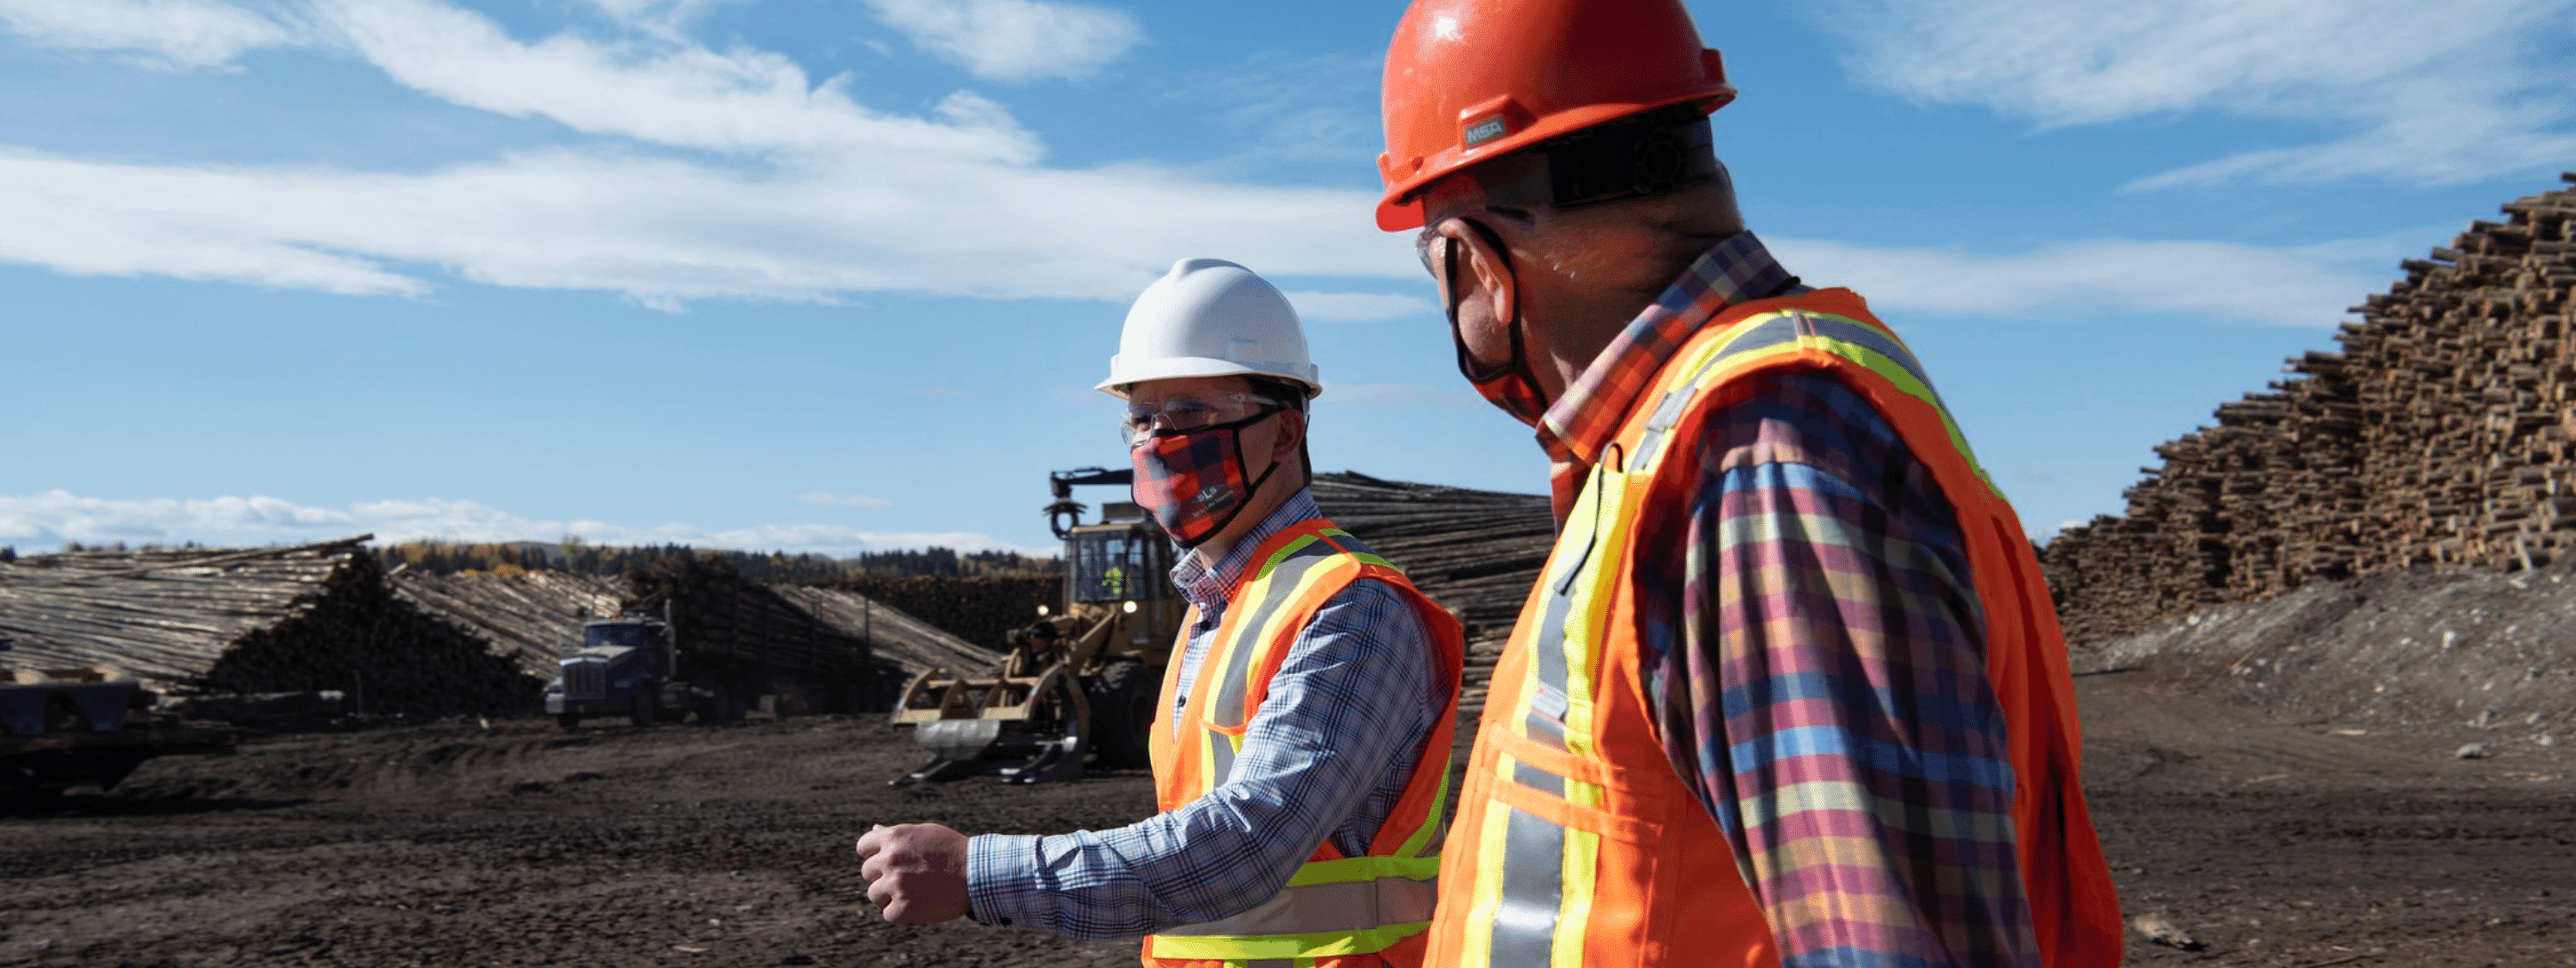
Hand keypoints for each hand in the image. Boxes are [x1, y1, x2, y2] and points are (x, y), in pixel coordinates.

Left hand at [854, 823, 970, 923]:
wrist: (978, 874)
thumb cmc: (953, 851)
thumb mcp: (925, 833)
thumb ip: (897, 834)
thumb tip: (874, 829)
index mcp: (894, 837)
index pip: (863, 847)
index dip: (874, 855)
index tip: (888, 862)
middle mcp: (890, 859)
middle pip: (868, 873)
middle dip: (883, 876)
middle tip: (907, 879)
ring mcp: (895, 884)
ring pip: (874, 895)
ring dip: (889, 896)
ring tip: (913, 893)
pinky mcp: (903, 908)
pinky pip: (888, 914)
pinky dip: (900, 913)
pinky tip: (918, 905)